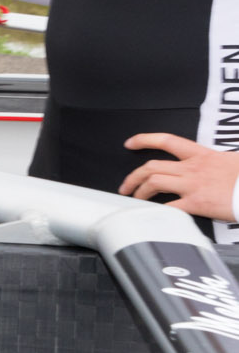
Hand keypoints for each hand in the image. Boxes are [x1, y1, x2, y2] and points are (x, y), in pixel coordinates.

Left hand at [118, 133, 238, 221]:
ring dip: (139, 192)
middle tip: (125, 185)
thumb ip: (217, 161)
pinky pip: (169, 206)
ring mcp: (193, 185)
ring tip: (134, 199)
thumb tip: (217, 163)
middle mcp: (193, 168)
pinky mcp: (197, 203)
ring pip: (154, 183)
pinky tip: (151, 213)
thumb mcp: (233, 160)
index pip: (167, 141)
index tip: (130, 143)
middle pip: (152, 166)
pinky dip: (156, 210)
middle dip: (133, 176)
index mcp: (202, 155)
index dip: (144, 140)